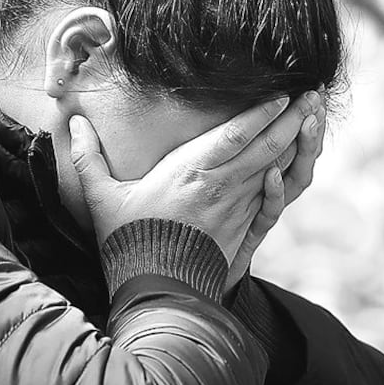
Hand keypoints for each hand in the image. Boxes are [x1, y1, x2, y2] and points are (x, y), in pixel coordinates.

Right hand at [69, 93, 320, 272]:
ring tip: (312, 118)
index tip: (282, 92)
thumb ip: (88, 158)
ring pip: (275, 168)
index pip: (236, 134)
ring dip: (296, 143)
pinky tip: (292, 164)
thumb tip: (71, 122)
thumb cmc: (128, 242)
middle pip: (267, 146)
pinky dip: (285, 180)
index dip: (261, 112)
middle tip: (312, 95)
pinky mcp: (244, 229)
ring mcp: (237, 208)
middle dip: (293, 118)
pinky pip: (272, 199)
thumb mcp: (102, 198)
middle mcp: (221, 186)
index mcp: (190, 171)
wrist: (156, 293)